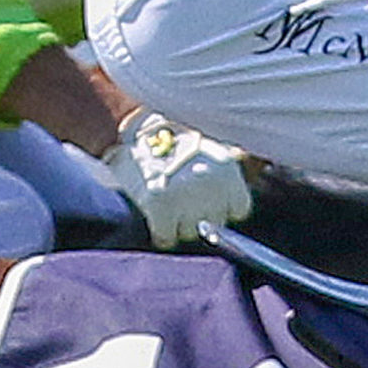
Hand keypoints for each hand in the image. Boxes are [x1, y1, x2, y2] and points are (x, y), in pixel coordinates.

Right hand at [101, 109, 253, 247]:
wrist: (129, 129)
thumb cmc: (168, 140)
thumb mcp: (208, 149)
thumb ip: (223, 178)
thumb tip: (229, 209)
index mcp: (227, 169)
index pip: (239, 210)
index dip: (222, 208)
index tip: (207, 201)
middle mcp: (212, 185)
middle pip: (214, 224)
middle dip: (199, 216)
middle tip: (180, 199)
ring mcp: (186, 197)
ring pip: (190, 233)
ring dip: (178, 224)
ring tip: (165, 201)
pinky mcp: (159, 206)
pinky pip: (166, 237)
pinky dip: (160, 231)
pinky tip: (153, 214)